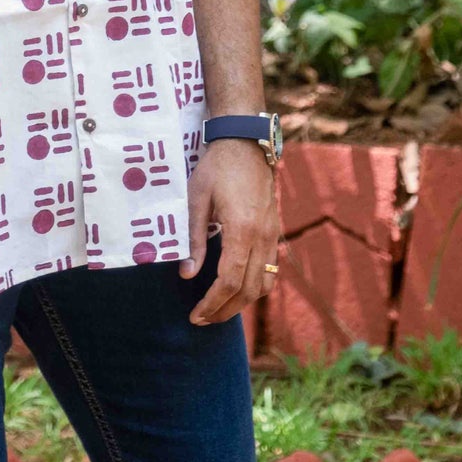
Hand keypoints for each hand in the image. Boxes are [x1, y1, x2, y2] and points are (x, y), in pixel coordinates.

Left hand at [180, 137, 280, 326]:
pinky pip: (270, 270)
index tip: (195, 315)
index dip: (211, 303)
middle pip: (248, 290)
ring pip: (264, 284)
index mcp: (242, 229)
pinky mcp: (275, 230)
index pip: (229, 281)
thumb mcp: (197, 198)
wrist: (246, 141)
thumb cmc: (217, 166)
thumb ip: (193, 238)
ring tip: (218, 309)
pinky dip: (255, 287)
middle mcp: (263, 237)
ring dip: (242, 303)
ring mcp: (273, 235)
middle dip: (224, 310)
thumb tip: (186, 274)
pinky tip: (237, 288)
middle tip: (202, 319)